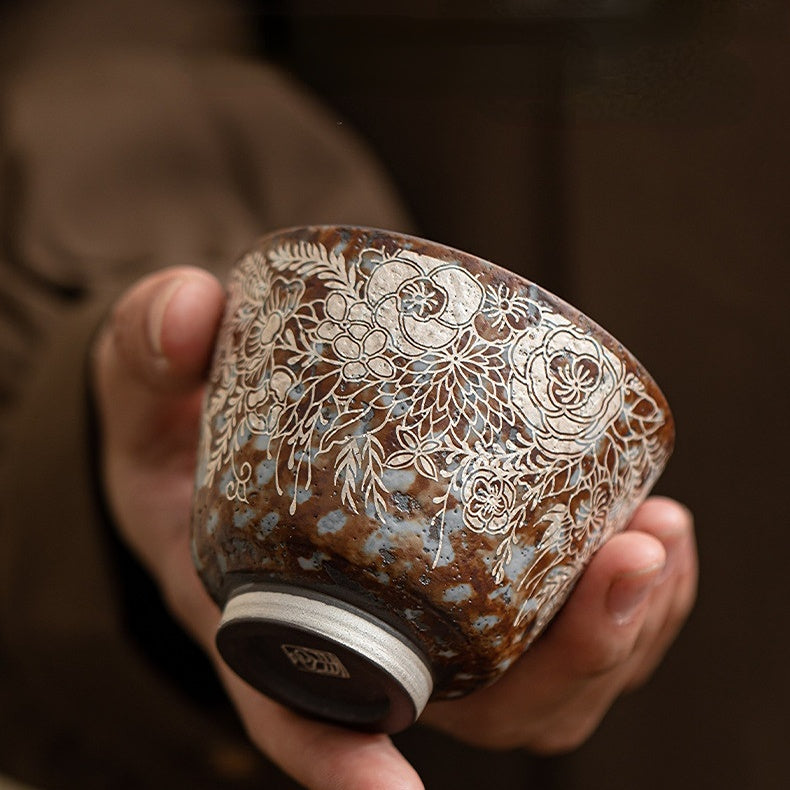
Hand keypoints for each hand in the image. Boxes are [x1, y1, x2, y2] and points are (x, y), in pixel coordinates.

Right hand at [93, 267, 696, 787]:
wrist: (222, 428)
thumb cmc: (180, 428)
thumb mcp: (146, 389)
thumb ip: (153, 343)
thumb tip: (188, 314)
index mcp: (262, 608)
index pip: (296, 701)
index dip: (338, 755)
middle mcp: (357, 629)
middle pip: (466, 703)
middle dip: (563, 662)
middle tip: (627, 560)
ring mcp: (426, 608)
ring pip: (535, 680)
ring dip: (620, 630)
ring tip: (661, 538)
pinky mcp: (473, 571)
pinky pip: (560, 622)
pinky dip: (626, 596)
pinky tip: (657, 530)